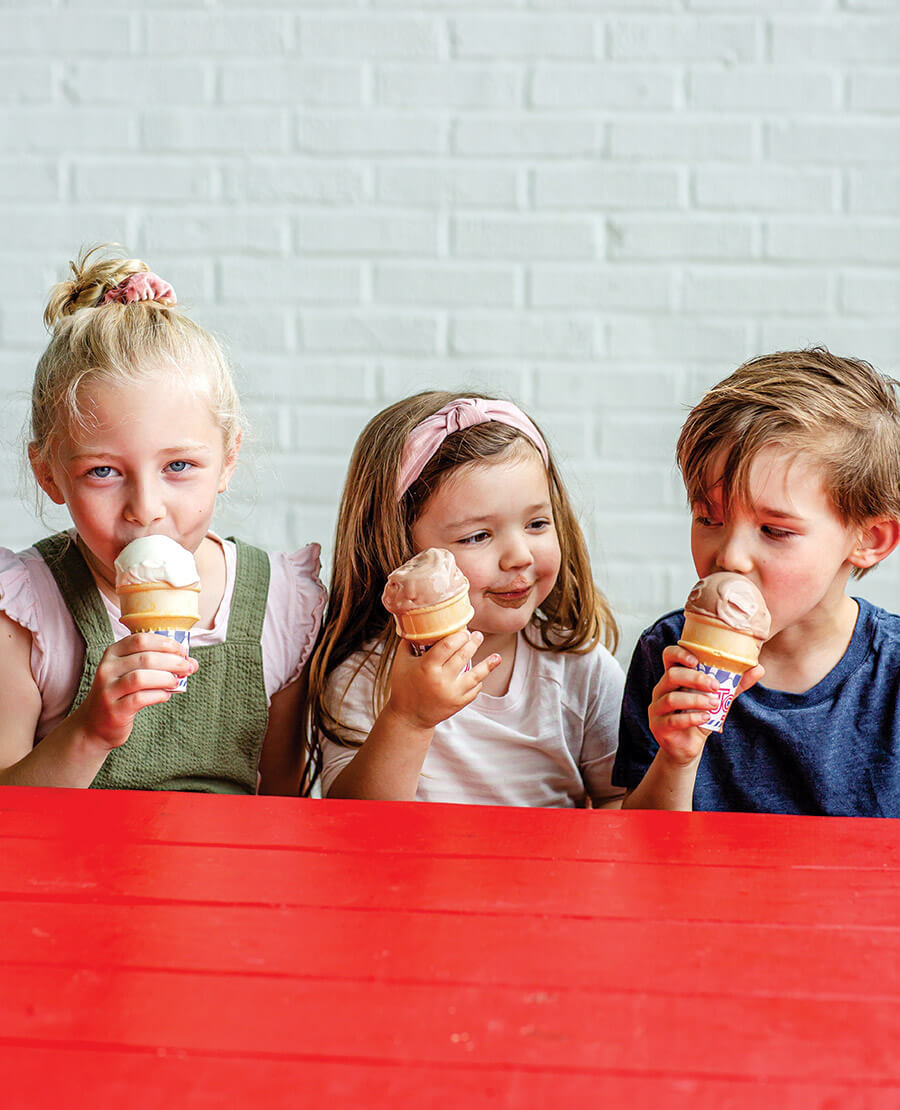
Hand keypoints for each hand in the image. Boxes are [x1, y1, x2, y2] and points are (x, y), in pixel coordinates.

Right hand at [71, 633, 197, 750]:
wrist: (95, 725)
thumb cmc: (121, 694)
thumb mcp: (132, 673)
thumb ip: (158, 665)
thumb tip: (192, 663)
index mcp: (113, 653)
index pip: (141, 639)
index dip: (165, 643)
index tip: (183, 650)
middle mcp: (107, 669)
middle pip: (145, 658)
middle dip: (172, 661)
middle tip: (188, 667)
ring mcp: (109, 690)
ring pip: (141, 677)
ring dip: (166, 678)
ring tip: (177, 682)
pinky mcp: (114, 710)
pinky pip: (140, 699)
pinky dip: (158, 695)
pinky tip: (165, 696)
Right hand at [386, 630, 500, 730]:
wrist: (409, 717)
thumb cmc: (403, 688)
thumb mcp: (400, 663)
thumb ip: (408, 643)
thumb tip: (417, 626)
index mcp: (427, 667)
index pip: (447, 646)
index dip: (458, 636)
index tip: (463, 631)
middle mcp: (441, 680)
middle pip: (463, 656)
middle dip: (473, 643)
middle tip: (478, 636)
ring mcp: (452, 692)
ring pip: (476, 674)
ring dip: (487, 663)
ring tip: (496, 656)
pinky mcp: (459, 703)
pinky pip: (475, 689)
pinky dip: (479, 680)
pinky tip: (483, 673)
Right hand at [648, 644, 763, 764]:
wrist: (687, 747)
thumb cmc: (701, 717)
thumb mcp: (719, 699)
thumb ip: (735, 684)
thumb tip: (758, 668)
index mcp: (674, 677)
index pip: (669, 656)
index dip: (679, 653)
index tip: (696, 660)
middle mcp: (661, 689)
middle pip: (672, 675)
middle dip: (695, 678)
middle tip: (716, 685)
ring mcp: (657, 708)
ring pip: (671, 698)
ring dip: (696, 700)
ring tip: (714, 704)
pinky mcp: (659, 726)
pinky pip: (673, 720)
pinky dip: (692, 718)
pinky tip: (706, 718)